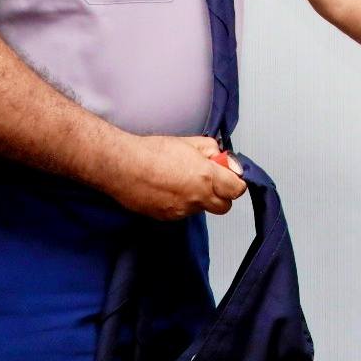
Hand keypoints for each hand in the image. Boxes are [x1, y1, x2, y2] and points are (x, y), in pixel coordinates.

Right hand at [104, 134, 248, 219]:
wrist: (124, 166)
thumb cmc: (153, 152)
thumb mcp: (191, 142)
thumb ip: (213, 151)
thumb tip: (224, 161)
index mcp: (206, 177)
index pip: (237, 190)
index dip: (235, 182)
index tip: (229, 175)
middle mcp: (197, 197)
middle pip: (224, 206)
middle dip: (221, 194)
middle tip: (210, 180)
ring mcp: (182, 210)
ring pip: (202, 209)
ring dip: (199, 198)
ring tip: (181, 180)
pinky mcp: (167, 217)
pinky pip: (183, 213)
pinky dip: (181, 203)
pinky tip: (168, 188)